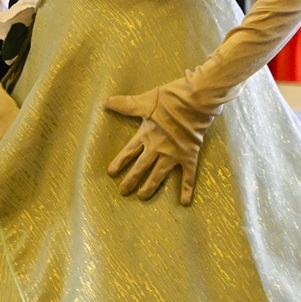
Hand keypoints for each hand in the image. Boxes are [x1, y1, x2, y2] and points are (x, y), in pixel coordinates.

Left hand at [102, 77, 214, 204]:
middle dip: (131, 180)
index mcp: (146, 135)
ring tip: (142, 197)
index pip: (129, 152)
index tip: (111, 173)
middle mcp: (157, 148)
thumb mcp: (145, 100)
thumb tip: (105, 102)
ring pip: (158, 175)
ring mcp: (173, 154)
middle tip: (123, 192)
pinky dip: (187, 189)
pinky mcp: (189, 156)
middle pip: (141, 167)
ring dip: (150, 187)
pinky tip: (185, 202)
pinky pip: (188, 176)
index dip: (119, 162)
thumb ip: (126, 104)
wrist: (196, 101)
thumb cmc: (170, 99)